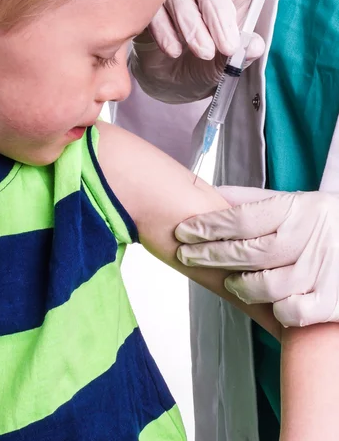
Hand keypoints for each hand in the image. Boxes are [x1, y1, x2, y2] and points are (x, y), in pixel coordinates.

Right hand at [149, 0, 286, 61]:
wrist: (174, 78)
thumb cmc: (208, 58)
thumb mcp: (231, 58)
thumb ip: (244, 52)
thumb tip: (253, 45)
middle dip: (219, 17)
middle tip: (228, 47)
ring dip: (193, 28)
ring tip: (204, 53)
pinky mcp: (149, 5)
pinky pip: (155, 13)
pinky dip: (167, 33)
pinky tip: (175, 51)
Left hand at [175, 187, 338, 327]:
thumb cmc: (322, 222)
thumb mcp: (294, 202)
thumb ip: (252, 201)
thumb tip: (210, 194)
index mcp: (296, 209)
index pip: (241, 220)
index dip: (207, 227)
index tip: (183, 231)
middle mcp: (309, 237)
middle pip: (246, 252)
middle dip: (209, 255)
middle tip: (186, 256)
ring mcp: (322, 270)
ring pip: (265, 287)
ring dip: (241, 286)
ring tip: (233, 282)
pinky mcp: (332, 301)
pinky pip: (290, 312)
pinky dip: (276, 310)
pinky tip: (270, 302)